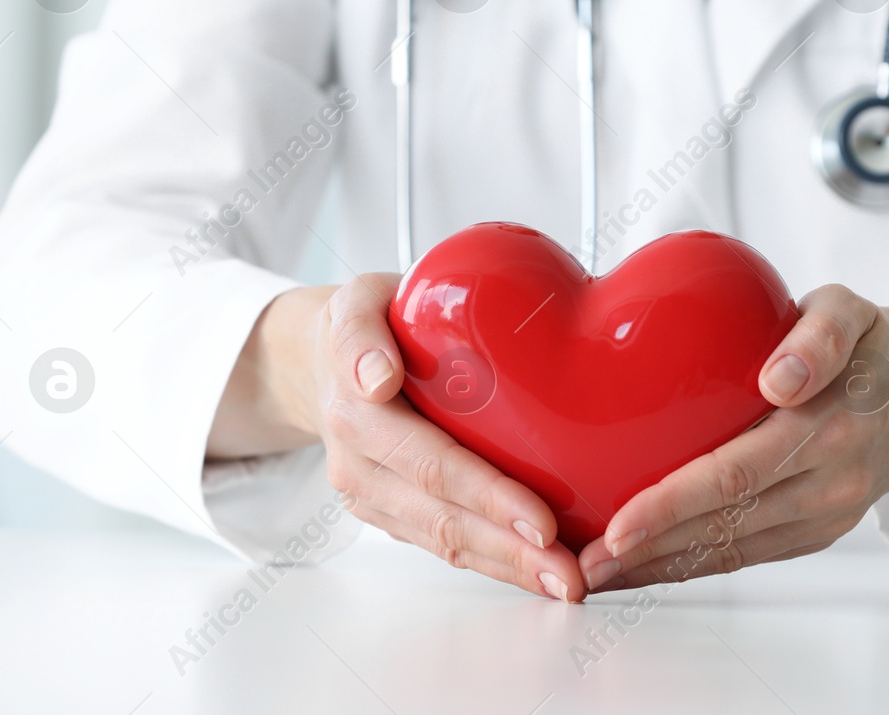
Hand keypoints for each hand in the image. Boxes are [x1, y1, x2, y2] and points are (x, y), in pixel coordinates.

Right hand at [212, 276, 586, 601]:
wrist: (318, 361)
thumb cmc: (362, 323)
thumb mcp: (355, 305)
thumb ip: (360, 335)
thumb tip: (376, 377)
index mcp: (356, 415)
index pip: (432, 464)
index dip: (488, 496)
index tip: (542, 521)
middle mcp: (360, 467)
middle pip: (443, 518)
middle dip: (511, 551)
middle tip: (569, 574)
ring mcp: (372, 497)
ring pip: (444, 542)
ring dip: (507, 567)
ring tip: (564, 583)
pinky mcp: (388, 512)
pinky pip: (441, 543)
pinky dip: (491, 562)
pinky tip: (536, 571)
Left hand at [574, 285, 888, 591]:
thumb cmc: (871, 343)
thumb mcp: (849, 310)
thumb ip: (818, 336)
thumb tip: (780, 378)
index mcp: (829, 424)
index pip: (737, 473)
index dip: (674, 504)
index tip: (619, 524)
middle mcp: (830, 479)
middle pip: (728, 524)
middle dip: (650, 549)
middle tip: (586, 563)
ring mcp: (827, 513)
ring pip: (734, 550)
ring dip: (663, 566)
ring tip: (600, 573)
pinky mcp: (820, 530)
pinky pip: (750, 553)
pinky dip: (693, 564)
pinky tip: (646, 566)